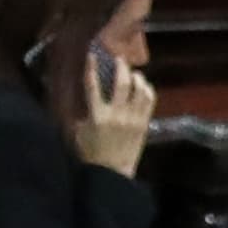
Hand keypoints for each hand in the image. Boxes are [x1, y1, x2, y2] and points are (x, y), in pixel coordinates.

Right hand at [73, 55, 155, 175]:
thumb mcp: (78, 132)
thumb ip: (81, 112)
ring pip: (140, 90)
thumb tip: (80, 95)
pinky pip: (149, 100)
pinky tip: (143, 86)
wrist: (112, 172)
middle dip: (121, 67)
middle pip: (122, 84)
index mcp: (96, 116)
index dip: (92, 69)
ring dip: (137, 77)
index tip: (92, 55)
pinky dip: (147, 89)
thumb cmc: (90, 153)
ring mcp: (133, 118)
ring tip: (133, 72)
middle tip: (120, 58)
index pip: (93, 86)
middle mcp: (117, 114)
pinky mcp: (144, 123)